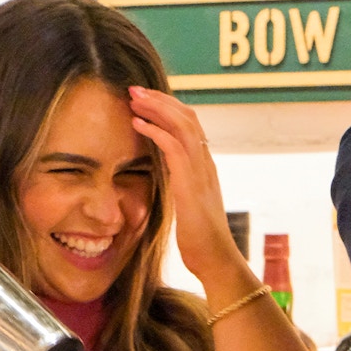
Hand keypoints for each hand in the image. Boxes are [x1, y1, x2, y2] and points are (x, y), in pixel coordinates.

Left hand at [126, 85, 244, 282]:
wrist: (216, 260)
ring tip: (134, 100)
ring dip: (156, 108)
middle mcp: (206, 164)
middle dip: (160, 99)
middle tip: (135, 90)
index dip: (169, 108)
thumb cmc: (201, 240)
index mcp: (205, 167)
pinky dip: (155, 131)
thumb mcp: (189, 206)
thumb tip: (166, 178)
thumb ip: (181, 186)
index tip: (147, 100)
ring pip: (183, 125)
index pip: (191, 125)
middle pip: (188, 117)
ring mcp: (201, 172)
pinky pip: (174, 147)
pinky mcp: (191, 185)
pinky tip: (137, 125)